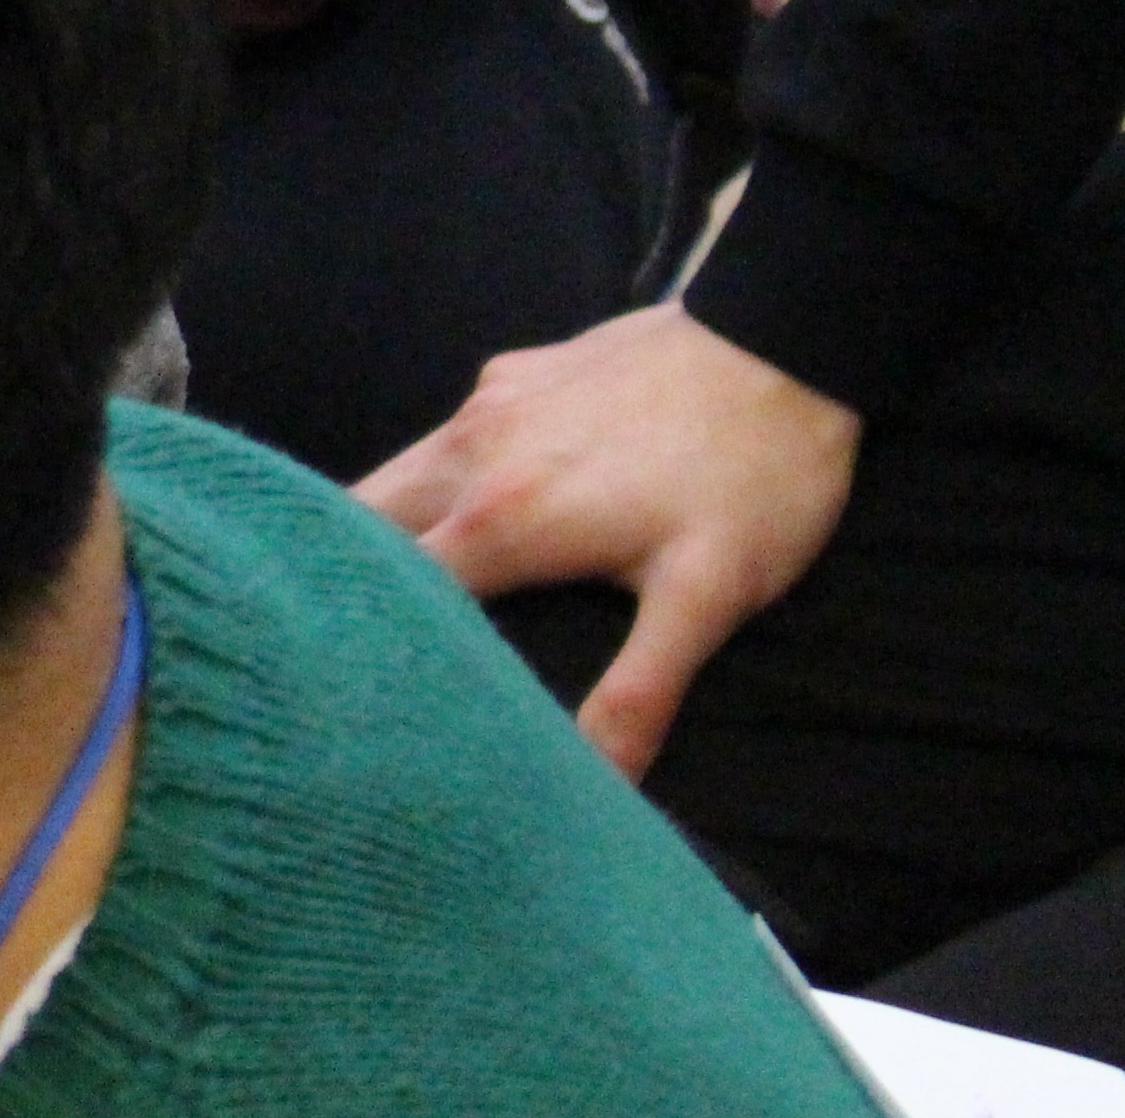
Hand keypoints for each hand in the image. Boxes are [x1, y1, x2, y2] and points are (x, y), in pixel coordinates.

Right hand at [359, 300, 862, 776]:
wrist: (782, 340)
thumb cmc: (750, 478)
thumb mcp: (709, 596)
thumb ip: (639, 691)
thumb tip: (595, 784)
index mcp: (501, 519)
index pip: (390, 587)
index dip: (363, 635)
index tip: (345, 682)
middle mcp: (468, 454)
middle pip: (362, 518)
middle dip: (343, 572)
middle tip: (343, 634)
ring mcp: (485, 403)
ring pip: (400, 471)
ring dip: (386, 524)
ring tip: (393, 583)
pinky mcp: (513, 372)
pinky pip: (452, 434)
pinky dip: (443, 476)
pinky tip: (486, 503)